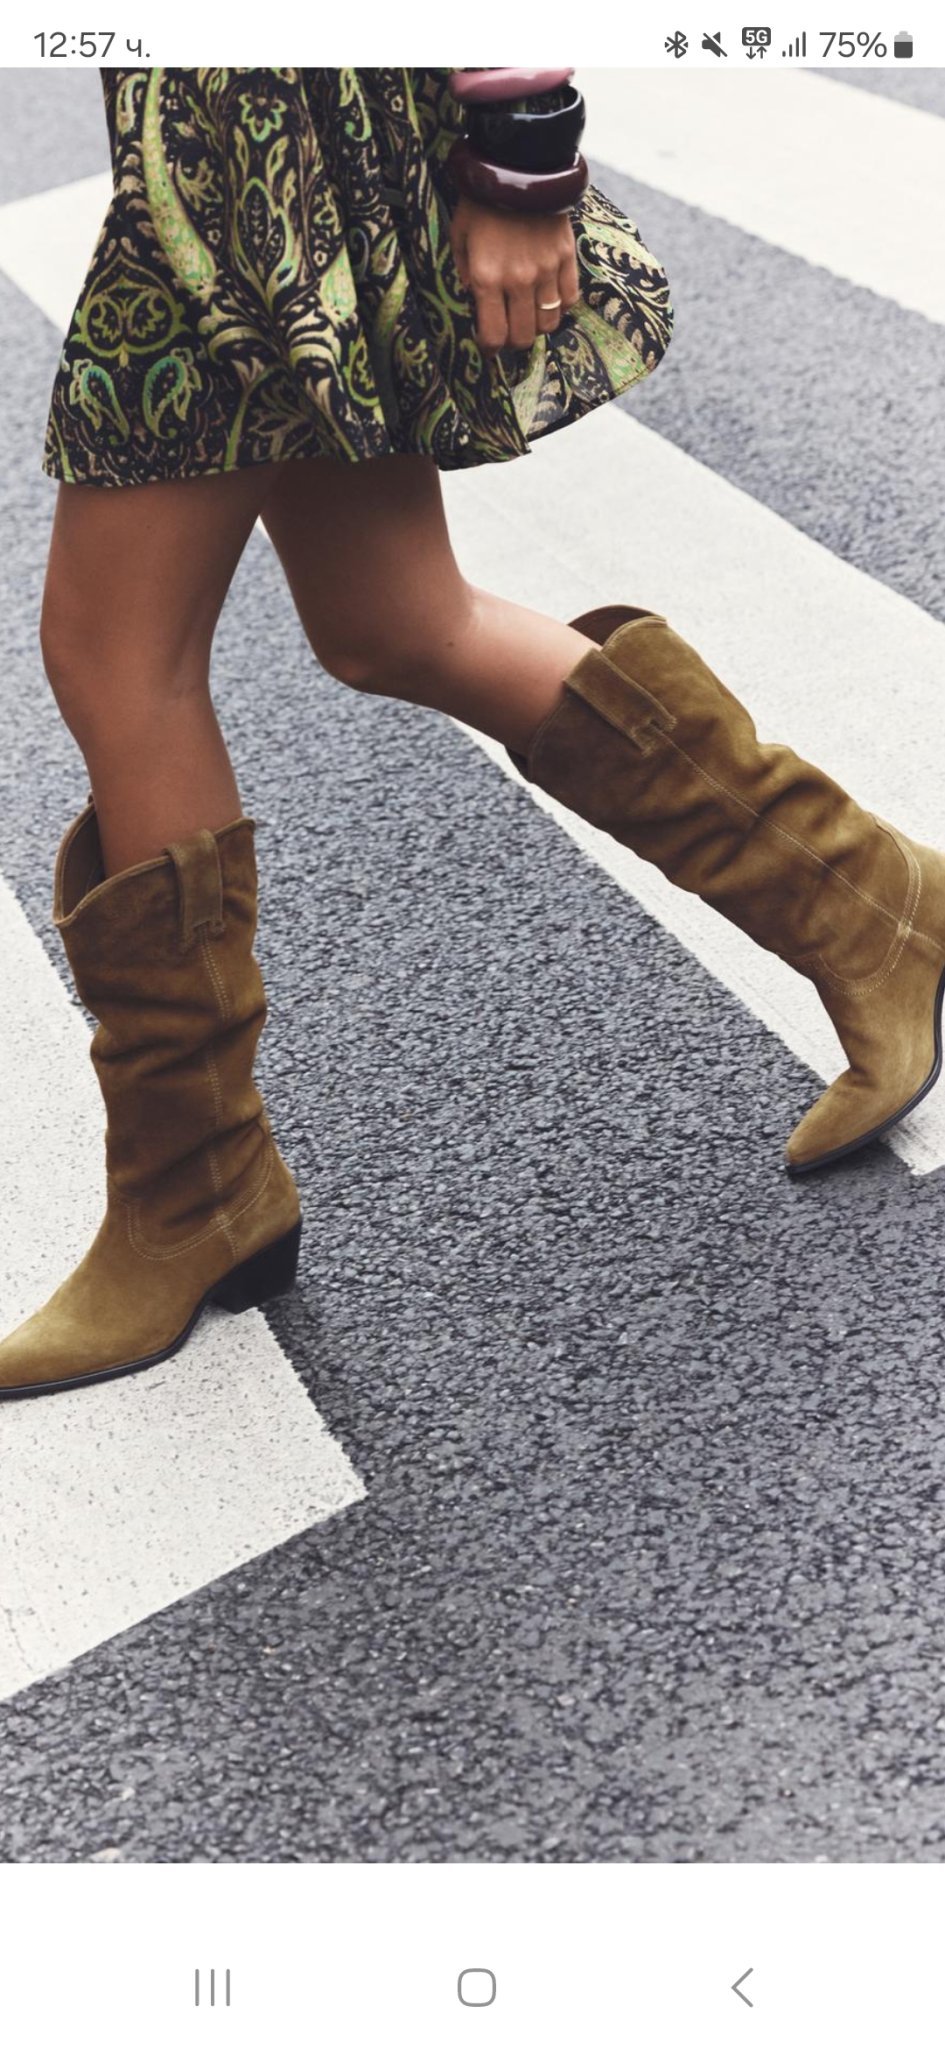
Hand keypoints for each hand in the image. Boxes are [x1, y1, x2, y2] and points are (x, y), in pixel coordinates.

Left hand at [448, 194, 580, 355]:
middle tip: (509, 331)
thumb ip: (464, 273)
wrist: (518, 164)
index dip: (490, 348)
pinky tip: (549, 298)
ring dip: (537, 326)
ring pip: (548, 323)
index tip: (488, 345)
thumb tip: (475, 299)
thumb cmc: (481, 201)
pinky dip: (560, 306)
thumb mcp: (459, 236)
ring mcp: (546, 271)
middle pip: (523, 337)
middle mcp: (518, 281)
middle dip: (513, 341)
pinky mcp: (566, 257)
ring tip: (529, 315)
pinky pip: (569, 299)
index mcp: (486, 278)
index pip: (493, 336)